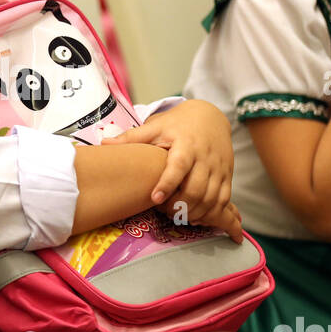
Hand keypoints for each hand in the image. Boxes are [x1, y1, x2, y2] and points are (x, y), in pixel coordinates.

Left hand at [102, 99, 239, 239]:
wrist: (211, 116)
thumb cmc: (178, 124)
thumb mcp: (156, 126)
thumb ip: (132, 137)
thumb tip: (103, 143)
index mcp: (185, 144)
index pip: (178, 166)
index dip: (167, 183)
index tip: (154, 198)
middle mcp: (205, 157)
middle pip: (196, 189)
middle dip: (179, 206)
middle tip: (164, 211)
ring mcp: (219, 168)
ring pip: (211, 199)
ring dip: (194, 213)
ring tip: (177, 215)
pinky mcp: (228, 176)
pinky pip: (223, 200)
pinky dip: (210, 213)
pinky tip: (194, 215)